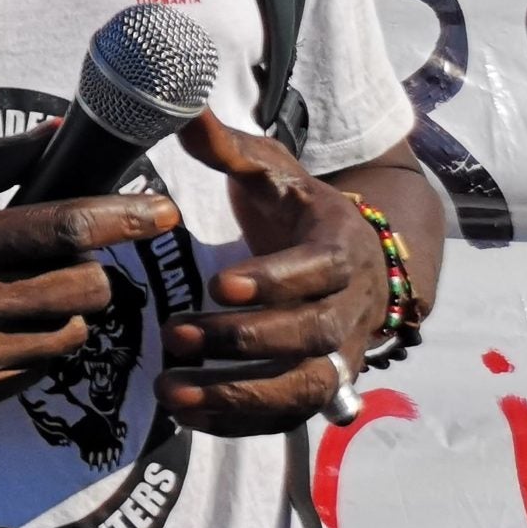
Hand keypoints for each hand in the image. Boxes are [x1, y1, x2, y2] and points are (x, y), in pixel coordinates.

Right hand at [0, 125, 179, 416]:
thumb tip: (61, 131)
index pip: (65, 228)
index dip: (124, 217)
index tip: (164, 210)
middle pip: (84, 291)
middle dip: (93, 270)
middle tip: (71, 258)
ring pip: (68, 338)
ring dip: (67, 311)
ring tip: (32, 292)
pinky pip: (35, 375)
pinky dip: (33, 347)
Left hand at [154, 111, 385, 434]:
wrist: (355, 253)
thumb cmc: (298, 206)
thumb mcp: (272, 168)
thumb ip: (228, 146)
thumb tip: (182, 106)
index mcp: (342, 245)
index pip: (319, 270)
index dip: (273, 281)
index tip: (218, 285)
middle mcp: (353, 306)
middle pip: (312, 335)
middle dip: (245, 340)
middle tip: (176, 335)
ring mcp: (342, 352)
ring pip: (305, 386)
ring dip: (240, 395)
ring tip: (171, 391)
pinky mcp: (321, 385)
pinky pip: (291, 415)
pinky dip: (242, 421)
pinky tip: (186, 413)